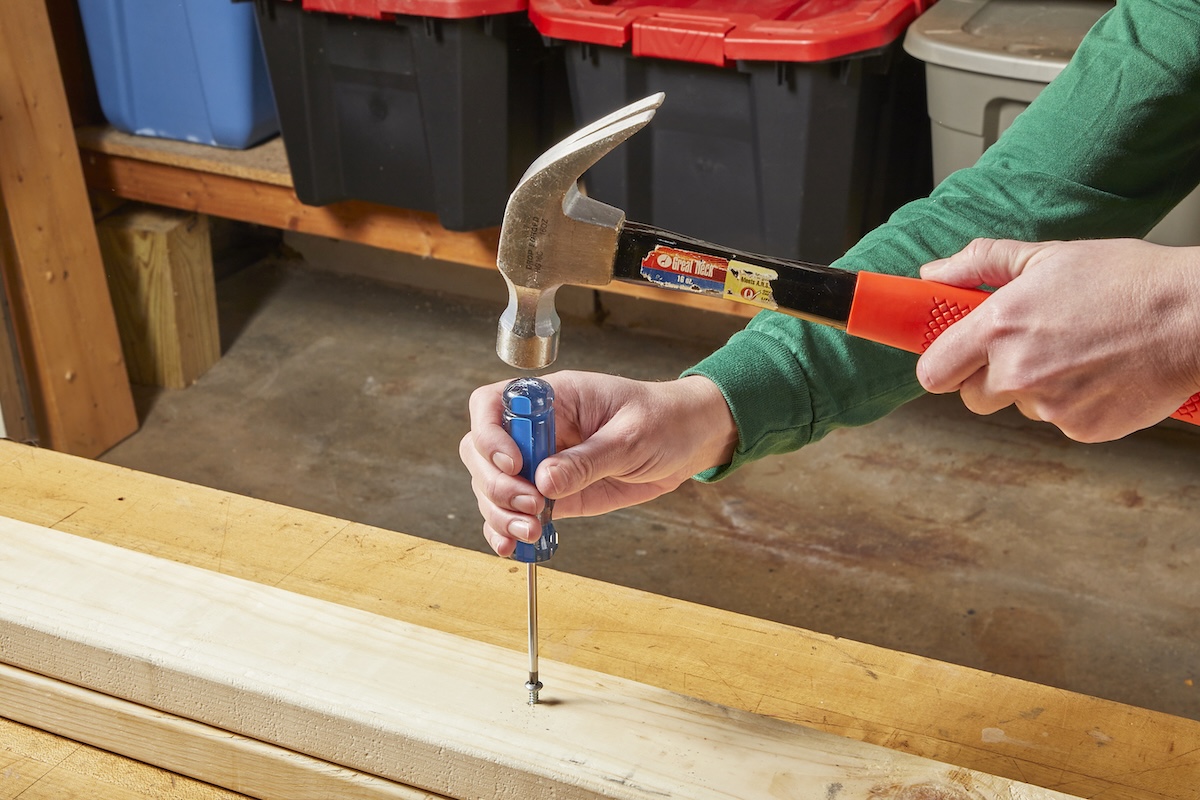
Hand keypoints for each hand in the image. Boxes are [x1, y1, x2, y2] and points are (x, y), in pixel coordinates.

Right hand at [459, 371, 737, 556]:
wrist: (686, 441)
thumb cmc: (662, 421)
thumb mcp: (631, 436)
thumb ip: (588, 459)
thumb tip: (544, 480)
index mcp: (553, 398)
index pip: (493, 404)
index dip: (490, 433)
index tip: (514, 463)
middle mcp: (537, 429)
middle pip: (481, 450)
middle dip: (496, 482)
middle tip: (531, 504)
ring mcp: (539, 462)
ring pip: (491, 485)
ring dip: (500, 512)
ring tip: (531, 530)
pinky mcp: (550, 493)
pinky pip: (513, 511)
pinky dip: (506, 529)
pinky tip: (512, 545)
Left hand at [916, 238, 1199, 440]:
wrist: (1196, 317)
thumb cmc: (1127, 280)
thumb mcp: (1048, 255)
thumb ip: (979, 264)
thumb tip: (931, 275)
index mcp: (999, 327)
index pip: (933, 372)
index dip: (941, 366)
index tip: (953, 360)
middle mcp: (1017, 371)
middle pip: (971, 398)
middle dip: (988, 380)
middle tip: (1025, 352)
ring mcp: (1049, 405)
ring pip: (1019, 408)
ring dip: (1036, 389)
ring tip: (1077, 353)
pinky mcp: (1082, 429)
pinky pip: (1059, 421)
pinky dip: (1073, 403)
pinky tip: (1099, 373)